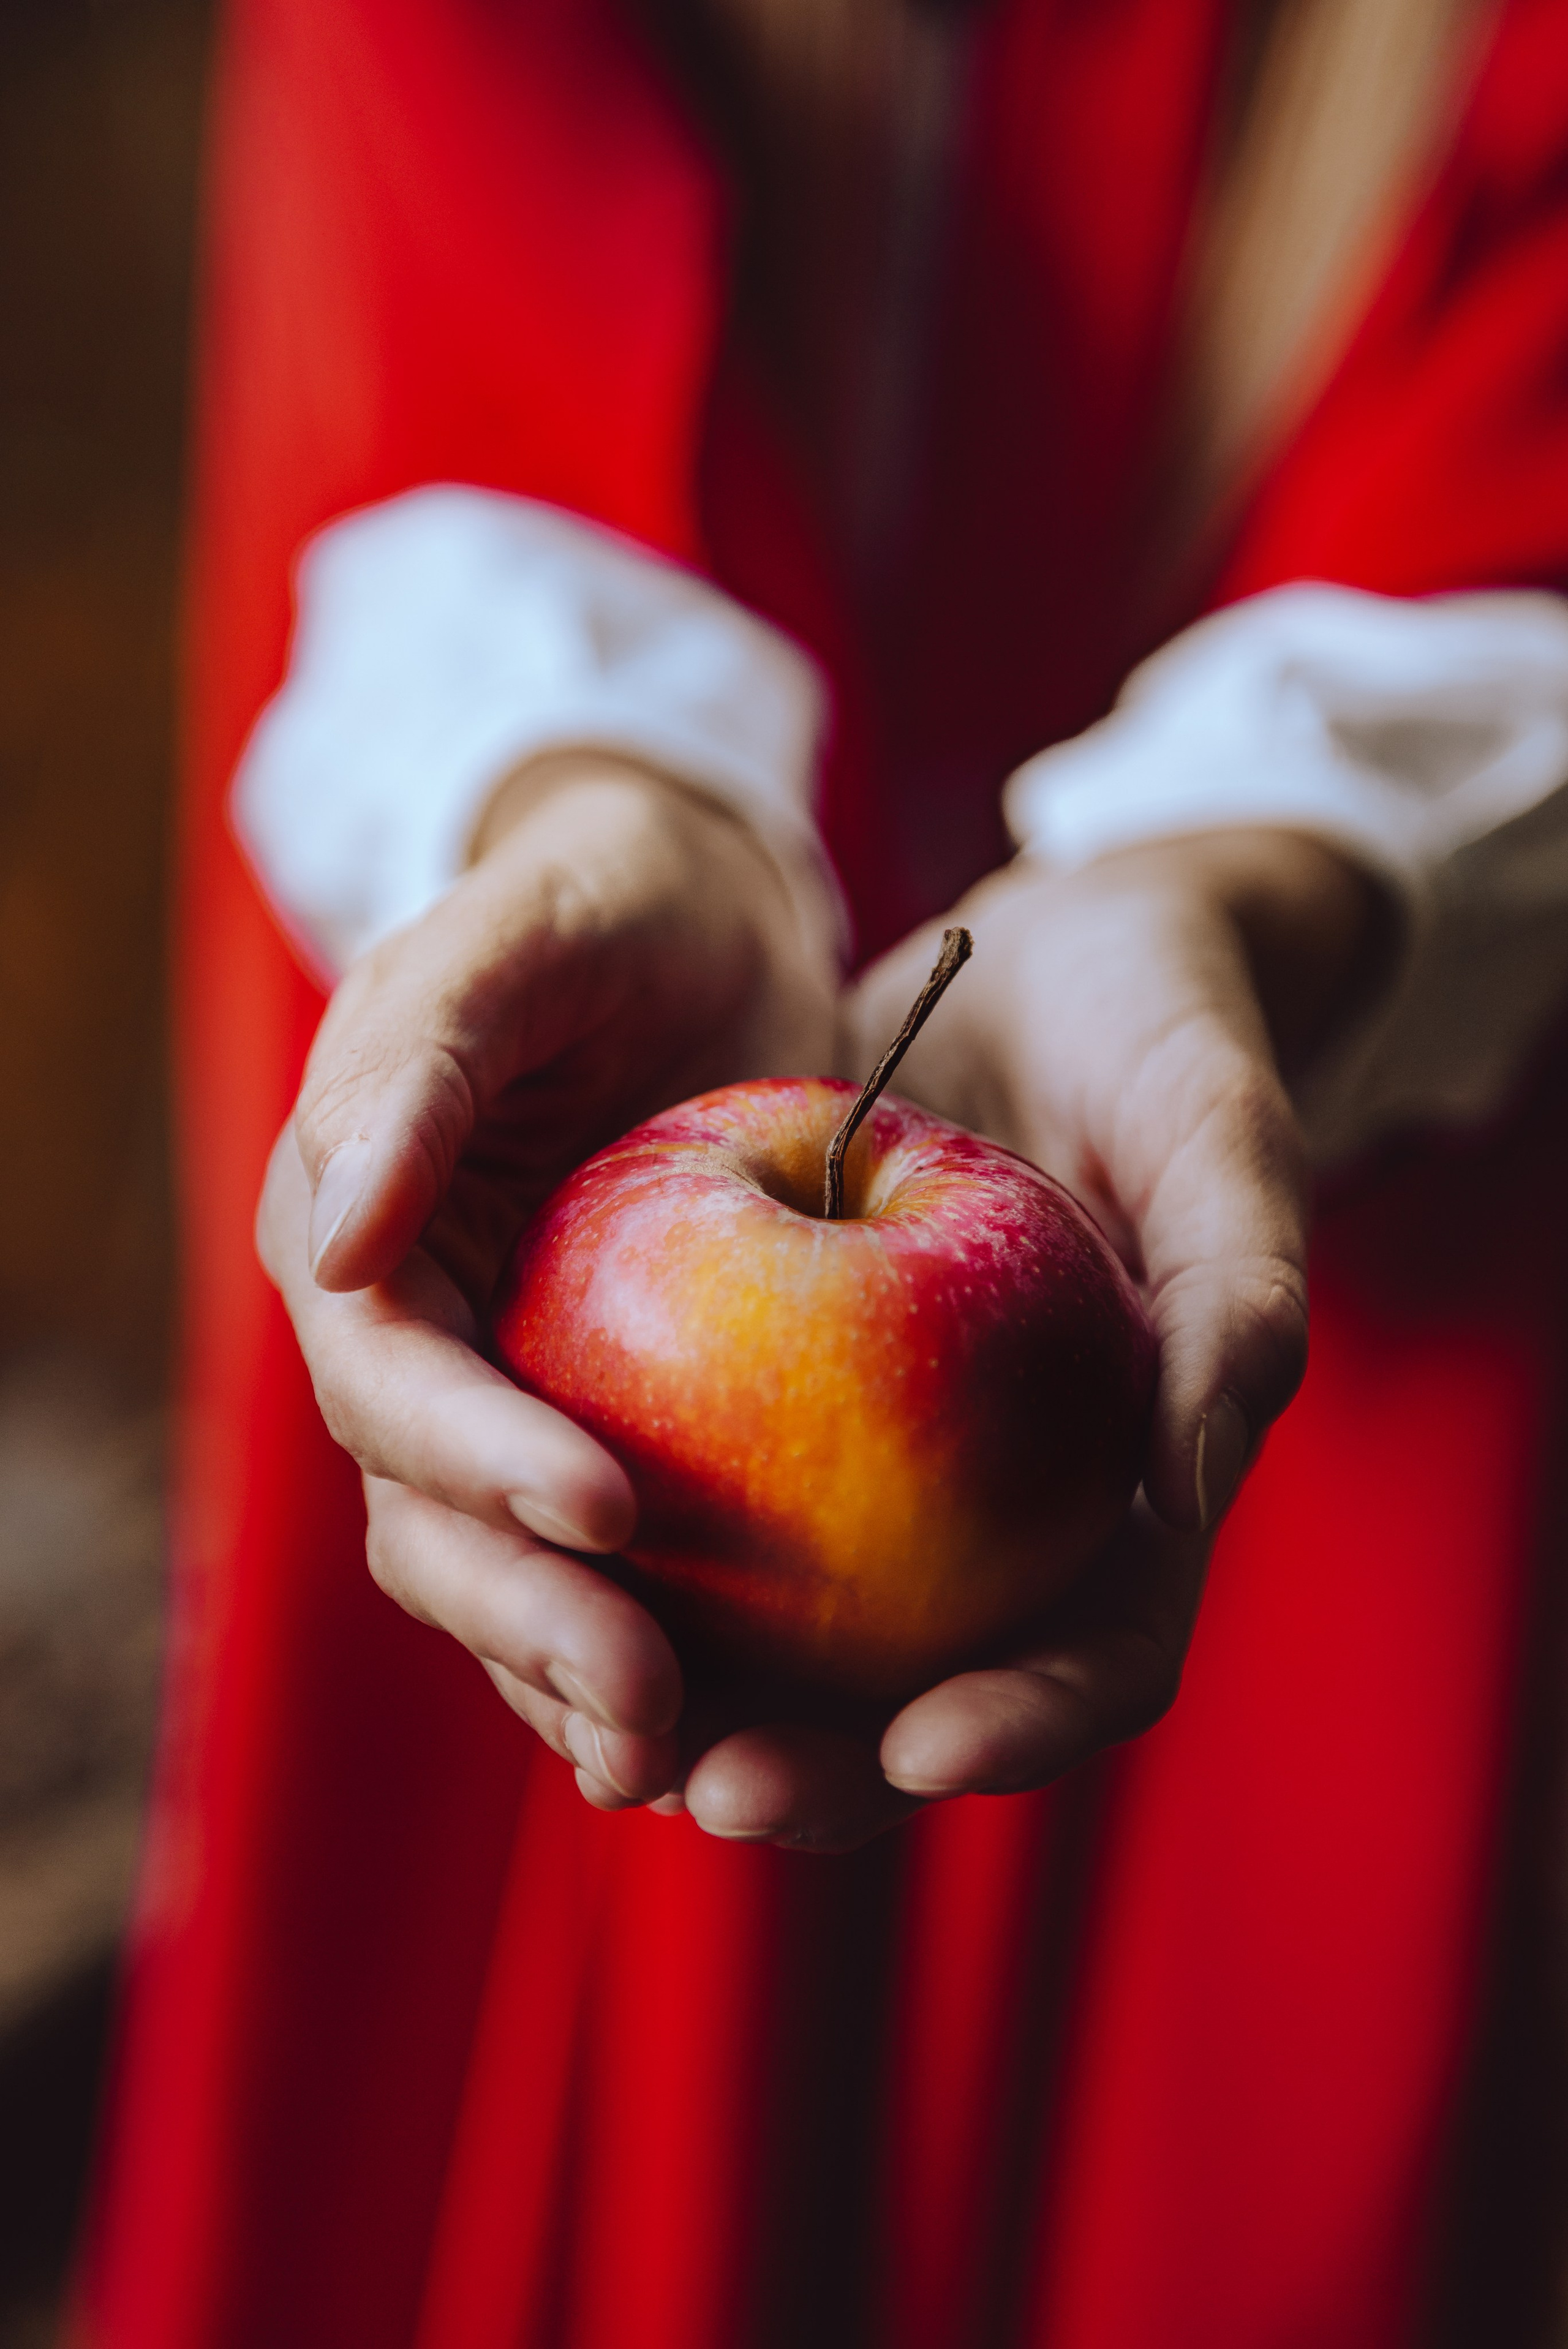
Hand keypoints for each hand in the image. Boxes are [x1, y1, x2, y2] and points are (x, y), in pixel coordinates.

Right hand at [257, 754, 834, 1811]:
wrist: (704, 926)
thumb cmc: (614, 903)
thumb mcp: (531, 929)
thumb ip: (427, 1059)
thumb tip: (336, 1234)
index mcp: (360, 1235)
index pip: (390, 1381)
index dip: (478, 1458)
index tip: (612, 1508)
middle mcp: (418, 1345)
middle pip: (435, 1525)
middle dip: (530, 1623)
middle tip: (653, 1708)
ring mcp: (509, 1406)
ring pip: (512, 1584)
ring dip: (586, 1686)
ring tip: (694, 1769)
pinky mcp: (613, 1437)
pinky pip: (616, 1577)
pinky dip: (674, 1657)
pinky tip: (761, 1729)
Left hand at [670, 829, 1388, 1848]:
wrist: (1053, 962)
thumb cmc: (1164, 1037)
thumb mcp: (1219, 1137)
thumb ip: (1241, 1298)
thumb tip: (1191, 1491)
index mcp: (1139, 1493)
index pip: (1103, 1652)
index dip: (1025, 1721)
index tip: (924, 1742)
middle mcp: (1012, 1514)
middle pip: (925, 1696)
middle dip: (826, 1772)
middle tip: (716, 1790)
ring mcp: (892, 1476)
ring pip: (797, 1646)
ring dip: (706, 1708)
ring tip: (610, 1739)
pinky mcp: (784, 1412)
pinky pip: (705, 1521)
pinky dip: (637, 1570)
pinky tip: (544, 1576)